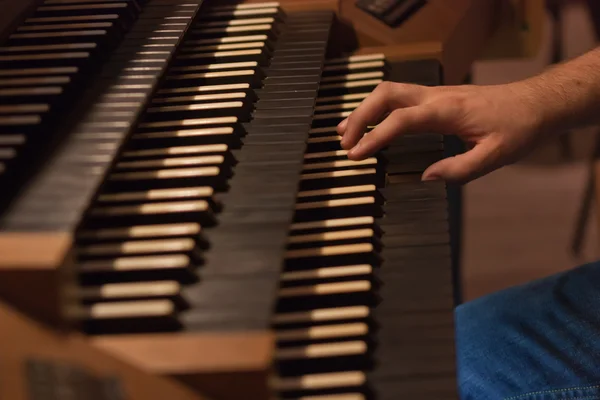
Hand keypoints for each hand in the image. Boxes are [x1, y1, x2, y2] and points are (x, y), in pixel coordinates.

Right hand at [336, 81, 544, 183]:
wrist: (537, 103)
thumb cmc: (519, 127)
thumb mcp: (495, 156)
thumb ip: (459, 169)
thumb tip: (425, 179)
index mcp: (447, 111)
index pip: (400, 120)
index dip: (375, 137)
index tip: (356, 155)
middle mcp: (436, 97)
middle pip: (385, 95)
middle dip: (359, 117)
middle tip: (344, 144)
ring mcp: (435, 94)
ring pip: (388, 92)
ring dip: (364, 110)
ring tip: (344, 133)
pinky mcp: (436, 98)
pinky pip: (398, 97)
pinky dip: (378, 109)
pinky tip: (370, 124)